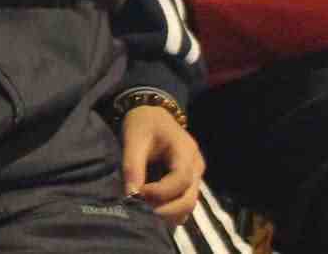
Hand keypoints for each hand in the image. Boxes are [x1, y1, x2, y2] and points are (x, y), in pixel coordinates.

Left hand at [121, 104, 204, 226]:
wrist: (152, 114)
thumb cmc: (144, 124)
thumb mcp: (134, 139)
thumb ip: (133, 167)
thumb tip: (131, 196)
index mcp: (186, 151)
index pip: (180, 180)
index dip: (160, 192)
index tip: (138, 193)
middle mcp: (196, 166)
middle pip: (189, 199)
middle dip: (166, 211)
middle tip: (142, 212)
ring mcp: (196, 176)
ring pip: (188, 205)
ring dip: (168, 213)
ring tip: (146, 210)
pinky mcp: (190, 182)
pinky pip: (184, 202)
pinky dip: (170, 210)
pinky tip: (152, 207)